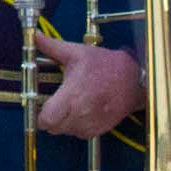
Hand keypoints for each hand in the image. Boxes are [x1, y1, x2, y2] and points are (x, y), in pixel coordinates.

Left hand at [32, 33, 146, 138]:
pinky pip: (81, 135)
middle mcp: (82, 112)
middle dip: (52, 118)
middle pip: (54, 128)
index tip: (45, 105)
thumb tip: (34, 35)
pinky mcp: (101, 128)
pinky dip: (78, 127)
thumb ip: (52, 46)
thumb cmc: (105, 64)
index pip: (47, 119)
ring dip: (65, 123)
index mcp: (73, 93)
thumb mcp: (78, 52)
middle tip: (58, 104)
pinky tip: (84, 113)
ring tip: (73, 107)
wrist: (135, 78)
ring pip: (67, 132)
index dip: (41, 114)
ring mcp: (92, 122)